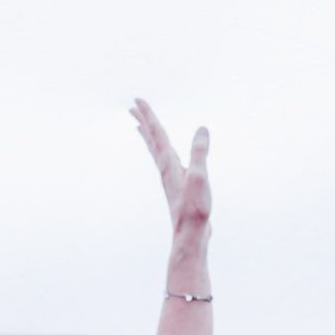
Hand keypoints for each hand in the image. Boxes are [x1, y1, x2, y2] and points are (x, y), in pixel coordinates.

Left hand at [130, 99, 210, 228]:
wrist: (190, 234)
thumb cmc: (194, 209)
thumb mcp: (199, 177)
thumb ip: (200, 152)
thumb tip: (202, 128)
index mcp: (169, 163)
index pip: (157, 133)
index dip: (148, 115)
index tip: (137, 100)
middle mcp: (166, 168)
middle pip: (152, 140)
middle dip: (144, 122)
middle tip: (132, 107)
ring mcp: (170, 177)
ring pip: (156, 151)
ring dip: (149, 136)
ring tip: (141, 127)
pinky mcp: (177, 185)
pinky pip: (166, 161)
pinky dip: (162, 151)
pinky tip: (168, 154)